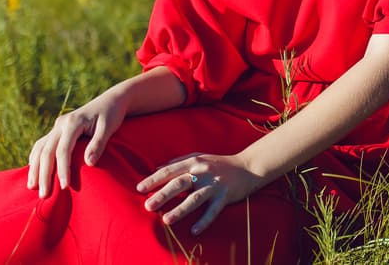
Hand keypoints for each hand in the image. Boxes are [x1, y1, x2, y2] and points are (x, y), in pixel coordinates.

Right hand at [26, 88, 127, 197]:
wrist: (111, 100)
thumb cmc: (111, 114)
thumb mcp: (109, 127)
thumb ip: (98, 144)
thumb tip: (89, 164)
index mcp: (72, 122)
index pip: (63, 150)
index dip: (62, 170)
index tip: (65, 187)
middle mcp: (60, 124)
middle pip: (46, 152)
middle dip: (43, 175)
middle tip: (44, 195)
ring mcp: (57, 126)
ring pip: (40, 149)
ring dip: (35, 168)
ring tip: (32, 188)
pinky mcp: (57, 130)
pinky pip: (41, 145)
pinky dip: (35, 159)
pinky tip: (33, 171)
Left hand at [137, 153, 260, 234]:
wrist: (248, 166)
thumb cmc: (219, 163)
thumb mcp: (199, 157)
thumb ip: (179, 162)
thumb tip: (157, 168)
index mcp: (194, 162)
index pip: (170, 170)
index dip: (154, 179)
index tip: (139, 188)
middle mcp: (203, 172)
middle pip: (179, 183)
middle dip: (163, 194)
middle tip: (148, 206)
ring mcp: (214, 185)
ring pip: (195, 198)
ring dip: (180, 209)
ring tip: (166, 220)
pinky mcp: (225, 196)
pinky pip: (213, 210)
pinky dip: (204, 221)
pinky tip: (194, 231)